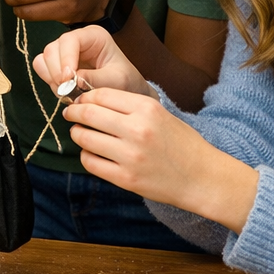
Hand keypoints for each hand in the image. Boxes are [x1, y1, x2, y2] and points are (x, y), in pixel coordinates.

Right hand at [33, 26, 155, 99]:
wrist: (125, 91)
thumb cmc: (125, 81)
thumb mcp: (117, 80)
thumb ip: (96, 79)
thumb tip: (74, 80)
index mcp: (93, 36)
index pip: (70, 40)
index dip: (65, 58)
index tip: (68, 80)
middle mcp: (76, 40)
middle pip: (52, 49)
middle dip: (57, 71)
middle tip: (66, 90)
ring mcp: (64, 52)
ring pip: (44, 59)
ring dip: (52, 78)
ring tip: (68, 92)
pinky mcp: (57, 65)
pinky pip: (42, 69)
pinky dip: (49, 81)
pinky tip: (64, 90)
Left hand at [61, 87, 258, 233]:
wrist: (203, 178)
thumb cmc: (181, 143)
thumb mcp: (160, 114)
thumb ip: (129, 106)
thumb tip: (92, 100)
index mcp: (147, 108)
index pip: (101, 94)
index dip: (85, 96)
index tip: (79, 100)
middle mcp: (137, 130)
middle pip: (89, 114)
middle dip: (73, 112)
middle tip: (70, 114)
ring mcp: (130, 156)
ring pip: (85, 138)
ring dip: (77, 134)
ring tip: (80, 133)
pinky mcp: (125, 179)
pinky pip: (91, 163)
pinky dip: (86, 156)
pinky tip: (92, 153)